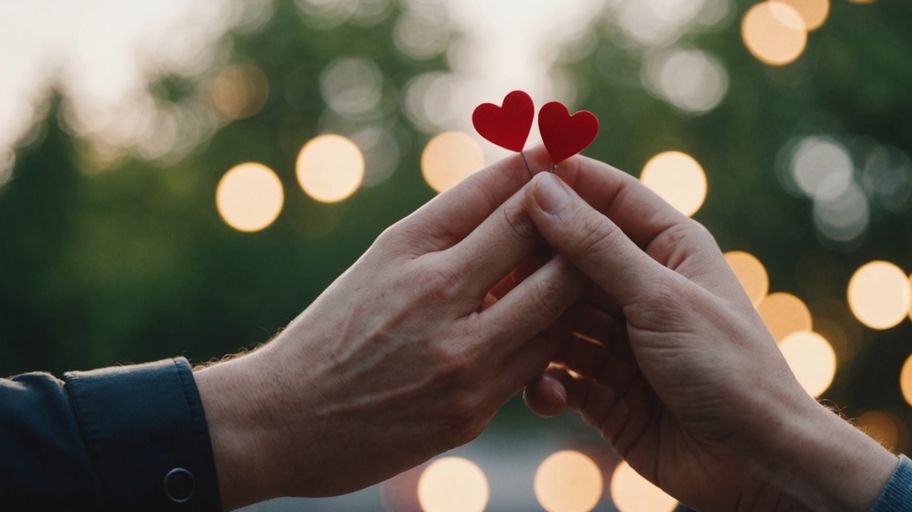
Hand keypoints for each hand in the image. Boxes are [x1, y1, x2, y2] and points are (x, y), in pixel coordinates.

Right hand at [194, 148, 585, 508]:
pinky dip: (549, 340)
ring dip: (570, 284)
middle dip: (569, 220)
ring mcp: (459, 359)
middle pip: (537, 238)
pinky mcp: (471, 411)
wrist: (285, 421)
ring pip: (555, 305)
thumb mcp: (381, 260)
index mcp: (410, 249)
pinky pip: (538, 365)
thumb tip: (514, 179)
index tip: (561, 153)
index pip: (495, 193)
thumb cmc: (336, 330)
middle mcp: (436, 297)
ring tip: (577, 272)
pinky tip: (548, 330)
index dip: (538, 170)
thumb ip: (449, 223)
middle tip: (585, 212)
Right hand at [520, 162, 897, 510]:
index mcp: (669, 248)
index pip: (610, 195)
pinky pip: (559, 373)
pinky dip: (546, 381)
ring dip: (530, 323)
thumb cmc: (728, 368)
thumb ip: (597, 247)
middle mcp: (641, 287)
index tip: (514, 164)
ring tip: (496, 328)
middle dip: (531, 259)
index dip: (565, 177)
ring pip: (556, 315)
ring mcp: (621, 339)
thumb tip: (544, 190)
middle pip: (571, 256)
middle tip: (484, 260)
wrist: (754, 463)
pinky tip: (545, 393)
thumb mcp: (660, 298)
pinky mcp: (605, 388)